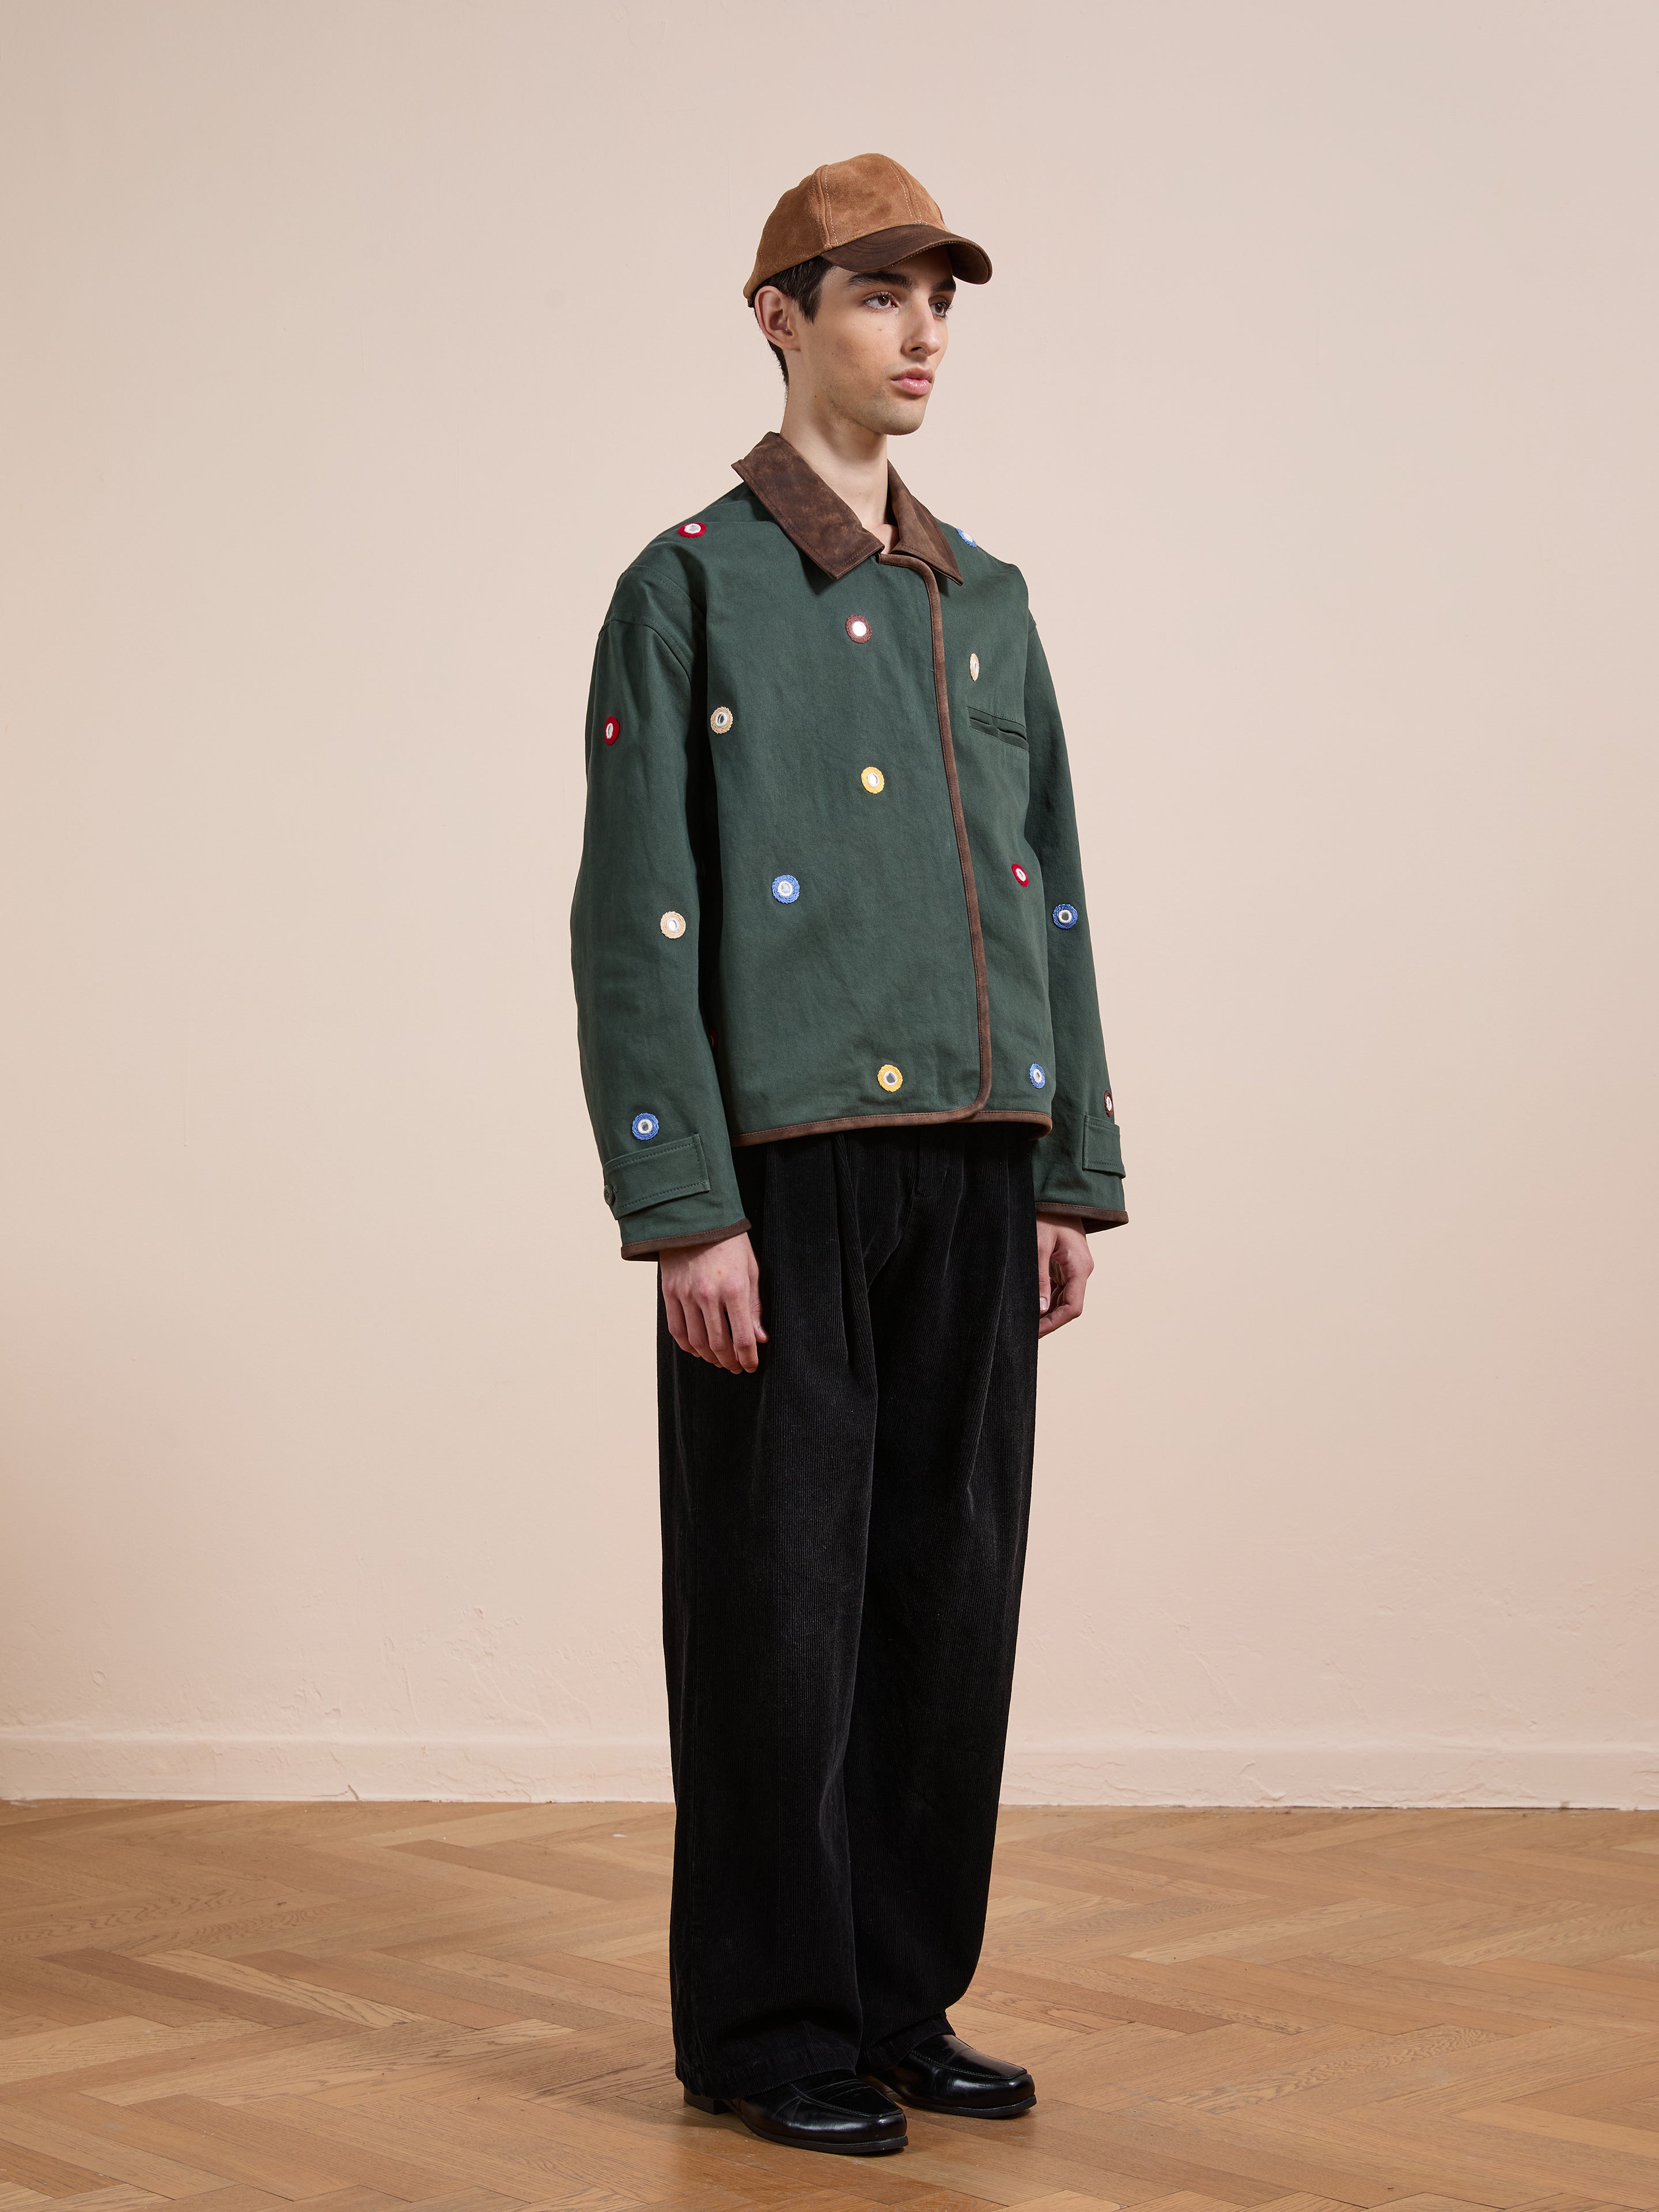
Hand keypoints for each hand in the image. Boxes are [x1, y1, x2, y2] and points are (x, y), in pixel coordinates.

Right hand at [660, 1231, 766, 1374]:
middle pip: (719, 1345)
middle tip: (736, 1367)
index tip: (751, 1366)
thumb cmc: (730, 1243)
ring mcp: (686, 1295)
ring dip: (709, 1358)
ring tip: (719, 1361)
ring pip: (696, 1342)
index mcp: (734, 1289)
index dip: (748, 1358)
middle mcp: (709, 1295)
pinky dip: (687, 1346)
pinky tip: (697, 1350)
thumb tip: (759, 1338)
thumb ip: (754, 1306)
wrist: (695, 1217)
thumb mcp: (751, 1270)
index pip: (742, 1337)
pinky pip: (676, 1329)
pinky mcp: (669, 1292)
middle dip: (730, 1362)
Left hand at [1036, 1217, 1093, 1337]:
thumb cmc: (1046, 1215)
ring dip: (1046, 1311)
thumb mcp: (1038, 1245)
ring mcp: (1074, 1268)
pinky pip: (1058, 1288)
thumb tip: (1040, 1309)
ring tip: (1024, 1321)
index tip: (1034, 1333)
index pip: (1072, 1307)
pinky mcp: (1066, 1264)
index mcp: (1079, 1267)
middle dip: (1048, 1321)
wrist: (1057, 1195)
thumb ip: (1039, 1278)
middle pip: (1068, 1306)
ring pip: (1063, 1299)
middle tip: (1024, 1331)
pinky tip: (1030, 1304)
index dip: (1054, 1324)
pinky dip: (1045, 1298)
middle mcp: (1081, 1270)